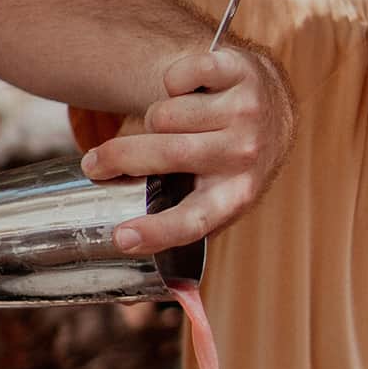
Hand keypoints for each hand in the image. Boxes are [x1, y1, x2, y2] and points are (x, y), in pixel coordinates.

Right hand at [78, 45, 294, 254]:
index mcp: (236, 197)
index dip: (156, 232)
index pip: (195, 221)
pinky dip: (172, 81)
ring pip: (163, 112)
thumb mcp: (214, 198)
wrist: (271, 107)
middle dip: (117, 158)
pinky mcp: (240, 71)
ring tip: (167, 125)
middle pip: (164, 154)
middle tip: (95, 164)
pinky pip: (179, 75)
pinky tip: (190, 92)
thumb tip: (133, 297)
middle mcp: (245, 156)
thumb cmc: (225, 164)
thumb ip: (177, 228)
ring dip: (152, 117)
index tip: (119, 237)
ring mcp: (247, 111)